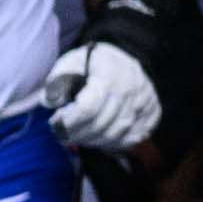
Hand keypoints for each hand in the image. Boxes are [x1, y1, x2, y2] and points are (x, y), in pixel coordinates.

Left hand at [40, 32, 163, 161]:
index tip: (55, 122)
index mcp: (109, 72)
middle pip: (101, 124)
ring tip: (76, 137)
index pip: (88, 108)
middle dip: (76, 134)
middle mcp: (131, 87)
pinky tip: (96, 139)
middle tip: (61, 135)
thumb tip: (50, 103)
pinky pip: (132, 138)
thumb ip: (57, 81)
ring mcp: (145, 100)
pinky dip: (112, 144)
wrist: (121, 58)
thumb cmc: (90, 62)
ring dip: (92, 141)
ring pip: (116, 134)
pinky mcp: (152, 111)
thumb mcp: (69, 62)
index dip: (69, 122)